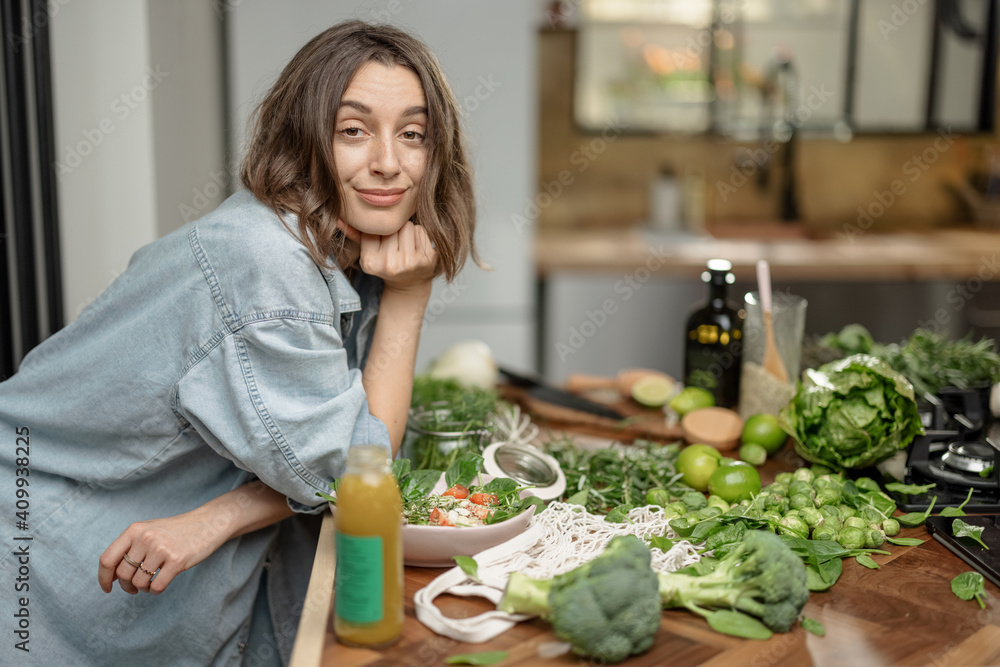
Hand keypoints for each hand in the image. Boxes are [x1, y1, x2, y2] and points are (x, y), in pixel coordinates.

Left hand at [97, 509, 226, 594]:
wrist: (206, 523)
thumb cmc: (175, 531)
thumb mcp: (148, 531)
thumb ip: (129, 548)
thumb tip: (110, 576)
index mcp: (134, 530)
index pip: (107, 559)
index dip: (103, 578)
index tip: (107, 588)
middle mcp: (145, 538)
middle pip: (122, 574)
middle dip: (125, 586)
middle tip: (133, 588)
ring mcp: (162, 549)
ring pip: (139, 582)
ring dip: (142, 588)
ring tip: (149, 583)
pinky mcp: (177, 560)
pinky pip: (157, 586)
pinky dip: (155, 591)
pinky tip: (159, 585)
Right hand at [357, 220, 436, 293]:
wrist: (409, 285)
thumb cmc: (387, 263)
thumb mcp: (368, 252)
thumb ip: (355, 235)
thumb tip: (340, 218)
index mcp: (369, 262)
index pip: (374, 229)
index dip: (379, 231)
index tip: (382, 241)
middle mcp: (389, 264)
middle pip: (392, 226)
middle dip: (394, 230)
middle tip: (395, 245)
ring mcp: (409, 263)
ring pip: (408, 226)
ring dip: (407, 231)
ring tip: (405, 244)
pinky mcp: (425, 260)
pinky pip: (421, 231)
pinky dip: (419, 235)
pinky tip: (416, 247)